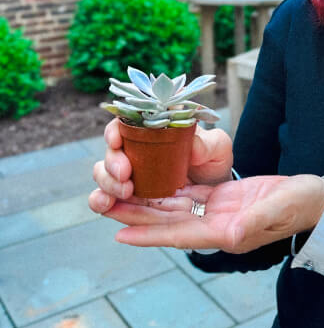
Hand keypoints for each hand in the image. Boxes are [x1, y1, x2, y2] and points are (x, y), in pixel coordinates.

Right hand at [89, 119, 232, 213]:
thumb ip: (209, 144)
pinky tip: (106, 206)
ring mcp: (130, 173)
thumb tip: (191, 144)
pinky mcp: (128, 197)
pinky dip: (101, 200)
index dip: (117, 128)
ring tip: (125, 192)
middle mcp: (137, 148)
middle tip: (126, 173)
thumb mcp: (219, 149)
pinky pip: (107, 197)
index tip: (117, 139)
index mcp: (155, 128)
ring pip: (104, 172)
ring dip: (107, 182)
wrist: (215, 194)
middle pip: (112, 149)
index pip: (127, 121)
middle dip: (113, 161)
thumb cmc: (213, 162)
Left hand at [99, 174, 323, 252]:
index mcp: (228, 232)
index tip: (120, 233)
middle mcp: (217, 225)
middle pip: (171, 221)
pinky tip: (154, 181)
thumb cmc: (302, 204)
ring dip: (150, 201)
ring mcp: (220, 211)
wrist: (315, 198)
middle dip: (140, 215)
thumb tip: (229, 237)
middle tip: (107, 207)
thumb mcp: (280, 209)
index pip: (181, 235)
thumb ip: (254, 221)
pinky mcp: (225, 196)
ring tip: (122, 194)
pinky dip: (171, 188)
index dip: (151, 234)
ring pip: (177, 206)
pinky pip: (191, 193)